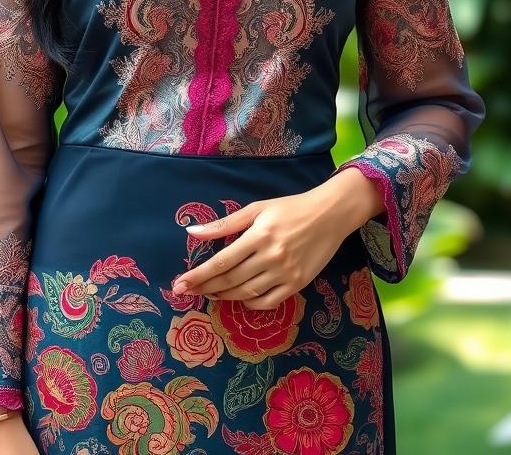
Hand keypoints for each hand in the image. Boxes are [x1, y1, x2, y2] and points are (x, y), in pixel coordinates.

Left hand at [171, 173, 380, 308]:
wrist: (330, 215)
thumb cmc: (290, 208)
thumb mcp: (257, 209)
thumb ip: (225, 223)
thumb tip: (192, 232)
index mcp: (259, 235)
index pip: (222, 261)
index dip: (199, 275)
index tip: (180, 283)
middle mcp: (271, 257)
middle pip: (231, 280)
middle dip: (205, 287)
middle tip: (186, 291)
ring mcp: (286, 273)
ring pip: (247, 293)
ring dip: (224, 295)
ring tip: (210, 292)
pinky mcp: (298, 284)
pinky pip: (268, 302)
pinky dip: (250, 303)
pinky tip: (240, 297)